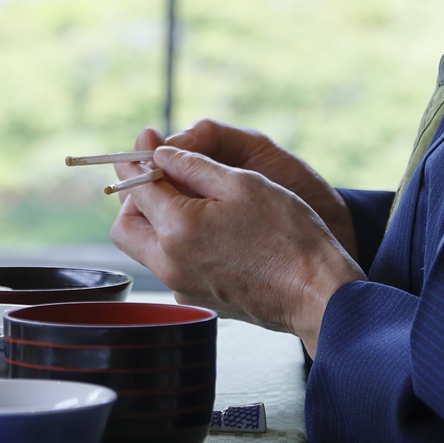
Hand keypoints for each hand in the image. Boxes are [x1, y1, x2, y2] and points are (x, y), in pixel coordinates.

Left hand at [111, 146, 363, 355]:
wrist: (318, 295)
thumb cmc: (289, 235)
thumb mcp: (243, 183)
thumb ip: (193, 165)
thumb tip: (161, 153)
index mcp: (178, 228)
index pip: (136, 187)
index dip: (137, 160)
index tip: (145, 142)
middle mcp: (170, 263)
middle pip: (125, 226)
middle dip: (134, 198)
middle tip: (159, 177)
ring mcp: (181, 287)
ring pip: (144, 249)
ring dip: (152, 222)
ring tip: (185, 201)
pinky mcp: (196, 300)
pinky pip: (169, 267)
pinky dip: (174, 245)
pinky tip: (207, 231)